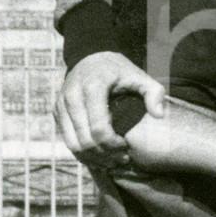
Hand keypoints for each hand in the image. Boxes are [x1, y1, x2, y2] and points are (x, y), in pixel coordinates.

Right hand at [55, 52, 165, 167]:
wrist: (90, 56)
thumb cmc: (118, 70)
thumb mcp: (139, 76)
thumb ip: (154, 92)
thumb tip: (159, 115)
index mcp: (93, 88)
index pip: (99, 129)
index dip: (113, 145)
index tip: (126, 145)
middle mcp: (72, 97)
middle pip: (85, 141)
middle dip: (104, 155)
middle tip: (121, 158)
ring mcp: (61, 105)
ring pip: (73, 145)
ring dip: (92, 158)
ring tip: (111, 161)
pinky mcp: (56, 111)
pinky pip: (67, 140)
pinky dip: (82, 153)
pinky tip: (99, 156)